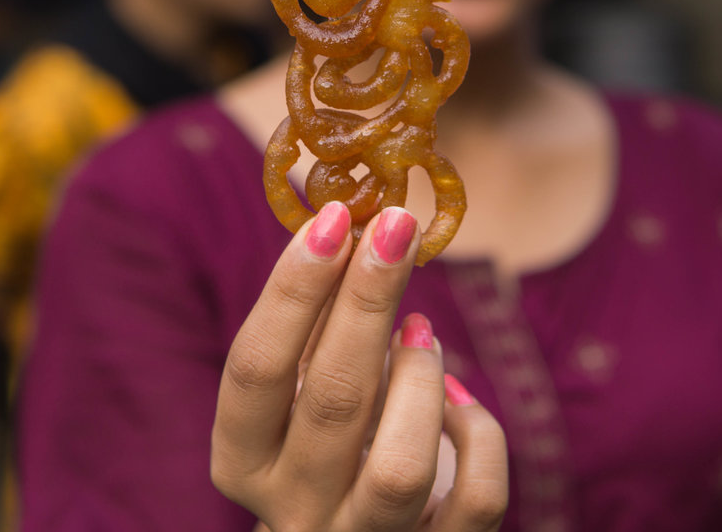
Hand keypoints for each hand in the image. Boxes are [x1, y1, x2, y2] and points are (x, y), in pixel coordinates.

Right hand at [211, 202, 507, 531]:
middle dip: (366, 299)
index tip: (332, 219)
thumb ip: (315, 322)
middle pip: (331, 399)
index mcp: (243, 459)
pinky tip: (462, 399)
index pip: (255, 369)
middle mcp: (293, 509)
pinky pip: (475, 499)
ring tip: (421, 330)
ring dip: (418, 377)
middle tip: (396, 226)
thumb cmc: (320, 436)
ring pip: (400, 467)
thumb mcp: (297, 386)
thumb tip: (352, 226)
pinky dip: (478, 435)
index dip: (292, 289)